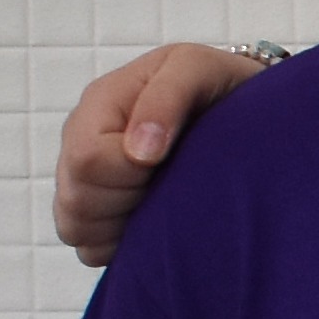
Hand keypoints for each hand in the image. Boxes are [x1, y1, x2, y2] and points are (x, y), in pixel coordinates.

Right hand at [54, 43, 275, 266]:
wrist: (242, 112)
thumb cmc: (216, 87)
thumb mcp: (199, 70)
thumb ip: (168, 96)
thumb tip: (138, 151)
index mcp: (99, 103)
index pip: (86, 160)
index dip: (128, 172)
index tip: (164, 161)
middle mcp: (81, 141)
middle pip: (76, 200)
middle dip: (126, 200)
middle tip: (166, 180)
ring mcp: (84, 178)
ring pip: (75, 228)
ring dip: (121, 224)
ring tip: (159, 198)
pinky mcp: (96, 213)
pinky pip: (88, 248)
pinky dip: (120, 244)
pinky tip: (150, 220)